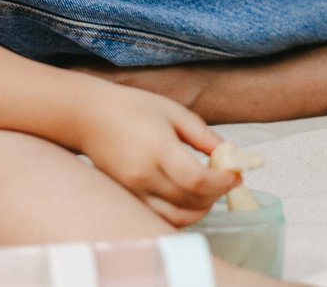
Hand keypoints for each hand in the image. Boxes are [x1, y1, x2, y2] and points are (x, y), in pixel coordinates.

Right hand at [70, 81, 240, 225]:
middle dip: (217, 195)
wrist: (90, 117)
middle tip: (227, 180)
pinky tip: (189, 198)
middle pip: (189, 201)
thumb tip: (231, 155)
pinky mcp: (127, 199)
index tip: (236, 174)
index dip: (222, 182)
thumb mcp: (175, 112)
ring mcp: (133, 191)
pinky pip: (159, 218)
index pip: (196, 180)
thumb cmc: (134, 108)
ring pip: (175, 217)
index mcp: (158, 149)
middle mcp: (144, 175)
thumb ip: (204, 136)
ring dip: (200, 210)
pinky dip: (180, 215)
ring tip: (211, 191)